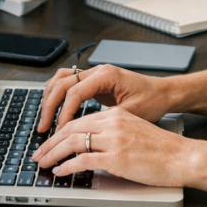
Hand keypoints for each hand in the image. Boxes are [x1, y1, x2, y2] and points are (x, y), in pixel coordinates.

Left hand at [32, 107, 206, 188]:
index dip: (60, 132)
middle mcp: (113, 123)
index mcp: (116, 115)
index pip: (79, 120)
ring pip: (73, 142)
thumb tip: (92, 144)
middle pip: (71, 129)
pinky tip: (61, 171)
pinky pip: (84, 161)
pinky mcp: (117, 158)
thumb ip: (113, 132)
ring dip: (54, 153)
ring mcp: (114, 140)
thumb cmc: (163, 148)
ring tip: (44, 163)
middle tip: (39, 153)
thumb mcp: (134, 130)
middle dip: (51, 143)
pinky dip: (68, 166)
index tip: (50, 142)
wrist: (183, 156)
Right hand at [37, 64, 171, 133]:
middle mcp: (97, 71)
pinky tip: (55, 110)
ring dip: (50, 99)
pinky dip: (58, 96)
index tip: (59, 131)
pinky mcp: (94, 82)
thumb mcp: (131, 113)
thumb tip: (85, 134)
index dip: (63, 114)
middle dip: (49, 106)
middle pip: (61, 84)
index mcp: (105, 75)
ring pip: (61, 80)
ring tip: (45, 120)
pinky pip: (68, 84)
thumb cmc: (152, 101)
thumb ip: (107, 120)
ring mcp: (94, 75)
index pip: (73, 93)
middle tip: (43, 127)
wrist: (164, 93)